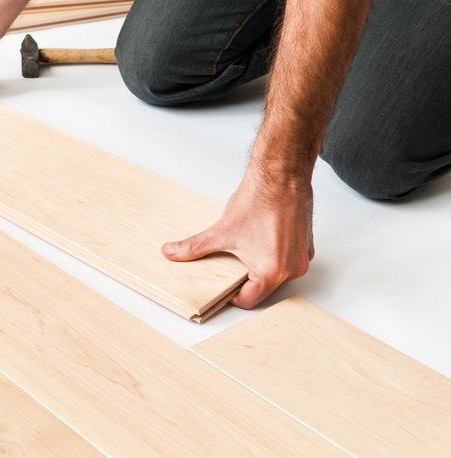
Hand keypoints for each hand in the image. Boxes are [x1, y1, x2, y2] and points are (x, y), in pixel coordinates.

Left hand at [162, 165, 314, 308]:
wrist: (282, 176)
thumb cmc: (259, 201)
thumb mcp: (221, 231)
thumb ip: (194, 246)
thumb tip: (172, 252)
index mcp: (272, 272)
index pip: (248, 300)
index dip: (230, 295)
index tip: (221, 287)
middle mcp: (292, 269)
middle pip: (263, 288)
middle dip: (244, 279)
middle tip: (229, 265)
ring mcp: (301, 257)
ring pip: (276, 274)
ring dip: (259, 267)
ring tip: (245, 250)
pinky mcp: (306, 245)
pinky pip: (287, 260)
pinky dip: (274, 255)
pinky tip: (260, 240)